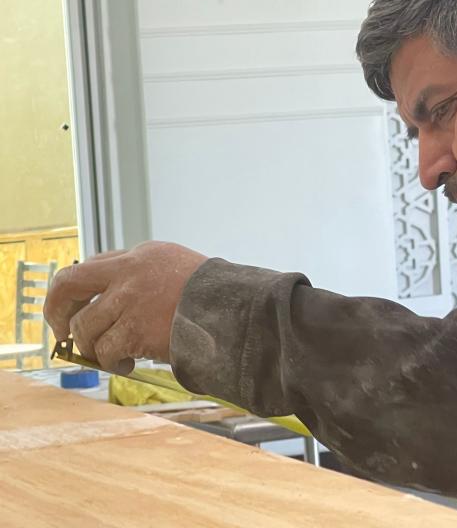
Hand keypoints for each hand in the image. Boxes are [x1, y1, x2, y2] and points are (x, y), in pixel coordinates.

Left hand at [44, 241, 207, 371]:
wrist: (237, 312)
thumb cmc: (216, 297)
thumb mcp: (180, 270)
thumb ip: (145, 277)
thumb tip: (111, 304)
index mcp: (142, 255)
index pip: (93, 266)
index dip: (79, 293)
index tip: (77, 310)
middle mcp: (130, 272)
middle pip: (69, 283)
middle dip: (56, 310)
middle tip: (62, 332)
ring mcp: (130, 300)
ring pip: (84, 327)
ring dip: (93, 347)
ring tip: (113, 357)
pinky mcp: (135, 329)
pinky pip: (105, 351)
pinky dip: (111, 363)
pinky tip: (127, 364)